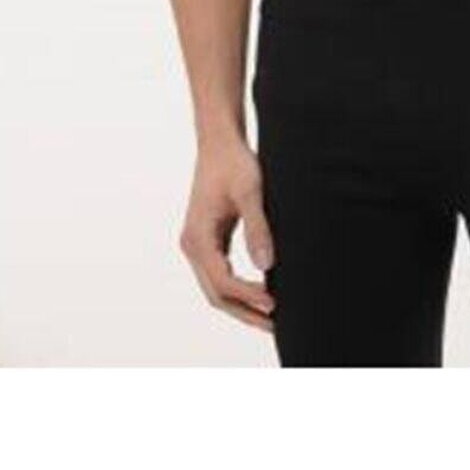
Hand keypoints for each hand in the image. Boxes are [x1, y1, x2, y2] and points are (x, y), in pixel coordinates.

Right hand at [179, 139, 276, 331]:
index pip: (222, 280)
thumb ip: (258, 228)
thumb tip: (266, 267)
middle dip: (245, 312)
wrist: (219, 143)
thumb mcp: (250, 192)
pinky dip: (239, 290)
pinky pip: (220, 275)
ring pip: (217, 288)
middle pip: (216, 294)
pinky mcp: (208, 242)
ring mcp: (198, 246)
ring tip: (273, 318)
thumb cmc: (234, 163)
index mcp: (198, 237)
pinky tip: (262, 293)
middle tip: (276, 326)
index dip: (248, 296)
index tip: (275, 303)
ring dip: (242, 305)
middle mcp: (192, 246)